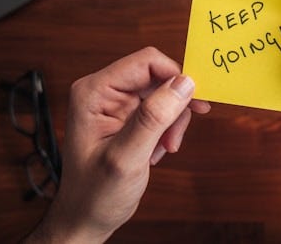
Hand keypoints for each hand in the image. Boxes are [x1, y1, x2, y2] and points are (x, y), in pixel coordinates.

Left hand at [27, 47, 209, 242]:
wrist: (86, 217)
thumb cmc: (94, 194)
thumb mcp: (126, 158)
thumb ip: (154, 118)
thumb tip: (184, 83)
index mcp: (94, 91)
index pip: (146, 62)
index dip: (174, 77)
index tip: (194, 101)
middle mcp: (104, 91)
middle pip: (158, 76)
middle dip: (174, 106)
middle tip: (175, 136)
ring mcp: (116, 103)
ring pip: (163, 93)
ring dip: (172, 121)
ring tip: (165, 148)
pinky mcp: (127, 116)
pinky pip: (161, 109)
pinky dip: (167, 129)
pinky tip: (157, 150)